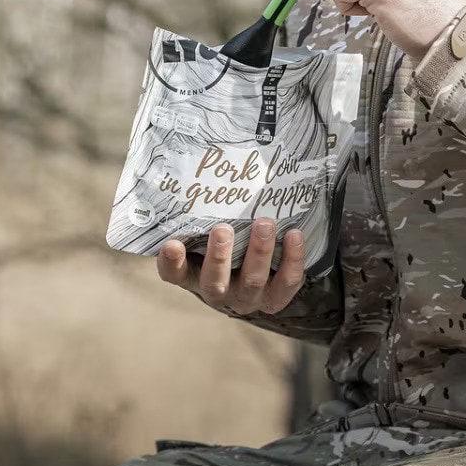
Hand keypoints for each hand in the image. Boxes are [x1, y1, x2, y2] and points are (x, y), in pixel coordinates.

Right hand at [156, 217, 305, 313]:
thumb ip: (201, 216)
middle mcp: (218, 291)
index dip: (172, 262)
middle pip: (214, 282)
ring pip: (253, 281)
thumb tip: (203, 168)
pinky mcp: (276, 297)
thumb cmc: (224, 245)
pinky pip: (286, 282)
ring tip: (264, 224)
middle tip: (222, 229)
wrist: (255, 275)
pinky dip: (292, 259)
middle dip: (219, 257)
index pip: (174, 273)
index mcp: (193, 275)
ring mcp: (247, 297)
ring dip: (259, 252)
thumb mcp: (206, 236)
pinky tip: (294, 234)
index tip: (172, 245)